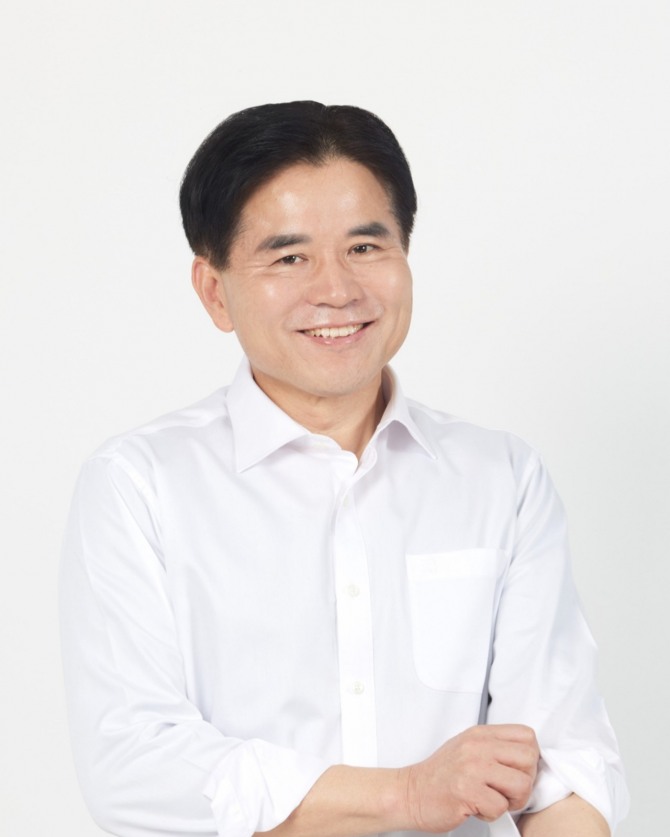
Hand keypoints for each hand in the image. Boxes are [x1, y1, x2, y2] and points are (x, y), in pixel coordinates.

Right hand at [403, 724, 538, 832]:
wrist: (410, 793)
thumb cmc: (440, 775)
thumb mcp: (467, 748)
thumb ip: (494, 747)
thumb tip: (527, 757)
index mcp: (480, 734)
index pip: (526, 735)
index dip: (530, 757)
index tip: (518, 770)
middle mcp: (477, 746)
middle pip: (529, 759)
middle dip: (526, 781)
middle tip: (508, 791)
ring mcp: (471, 767)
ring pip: (521, 785)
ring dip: (512, 801)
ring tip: (494, 800)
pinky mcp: (466, 791)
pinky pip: (500, 807)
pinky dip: (492, 814)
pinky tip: (478, 808)